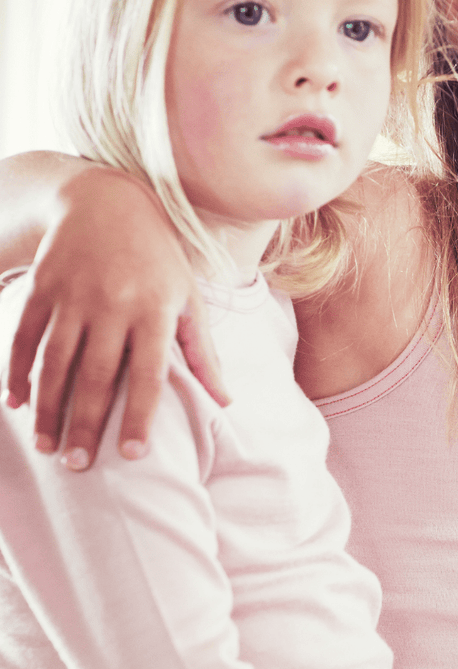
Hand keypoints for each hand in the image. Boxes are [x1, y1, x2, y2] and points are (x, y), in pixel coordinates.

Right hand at [3, 168, 228, 468]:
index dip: (139, 415)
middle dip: (85, 424)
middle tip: (79, 467)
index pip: (148, 373)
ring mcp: (74, 295)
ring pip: (56, 362)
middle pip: (96, 375)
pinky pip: (25, 338)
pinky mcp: (42, 287)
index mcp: (155, 310)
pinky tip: (15, 406)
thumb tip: (225, 401)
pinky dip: (17, 373)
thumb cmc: (159, 259)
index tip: (133, 455)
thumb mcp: (189, 298)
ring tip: (48, 448)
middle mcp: (113, 304)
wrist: (106, 202)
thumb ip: (203, 352)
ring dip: (49, 409)